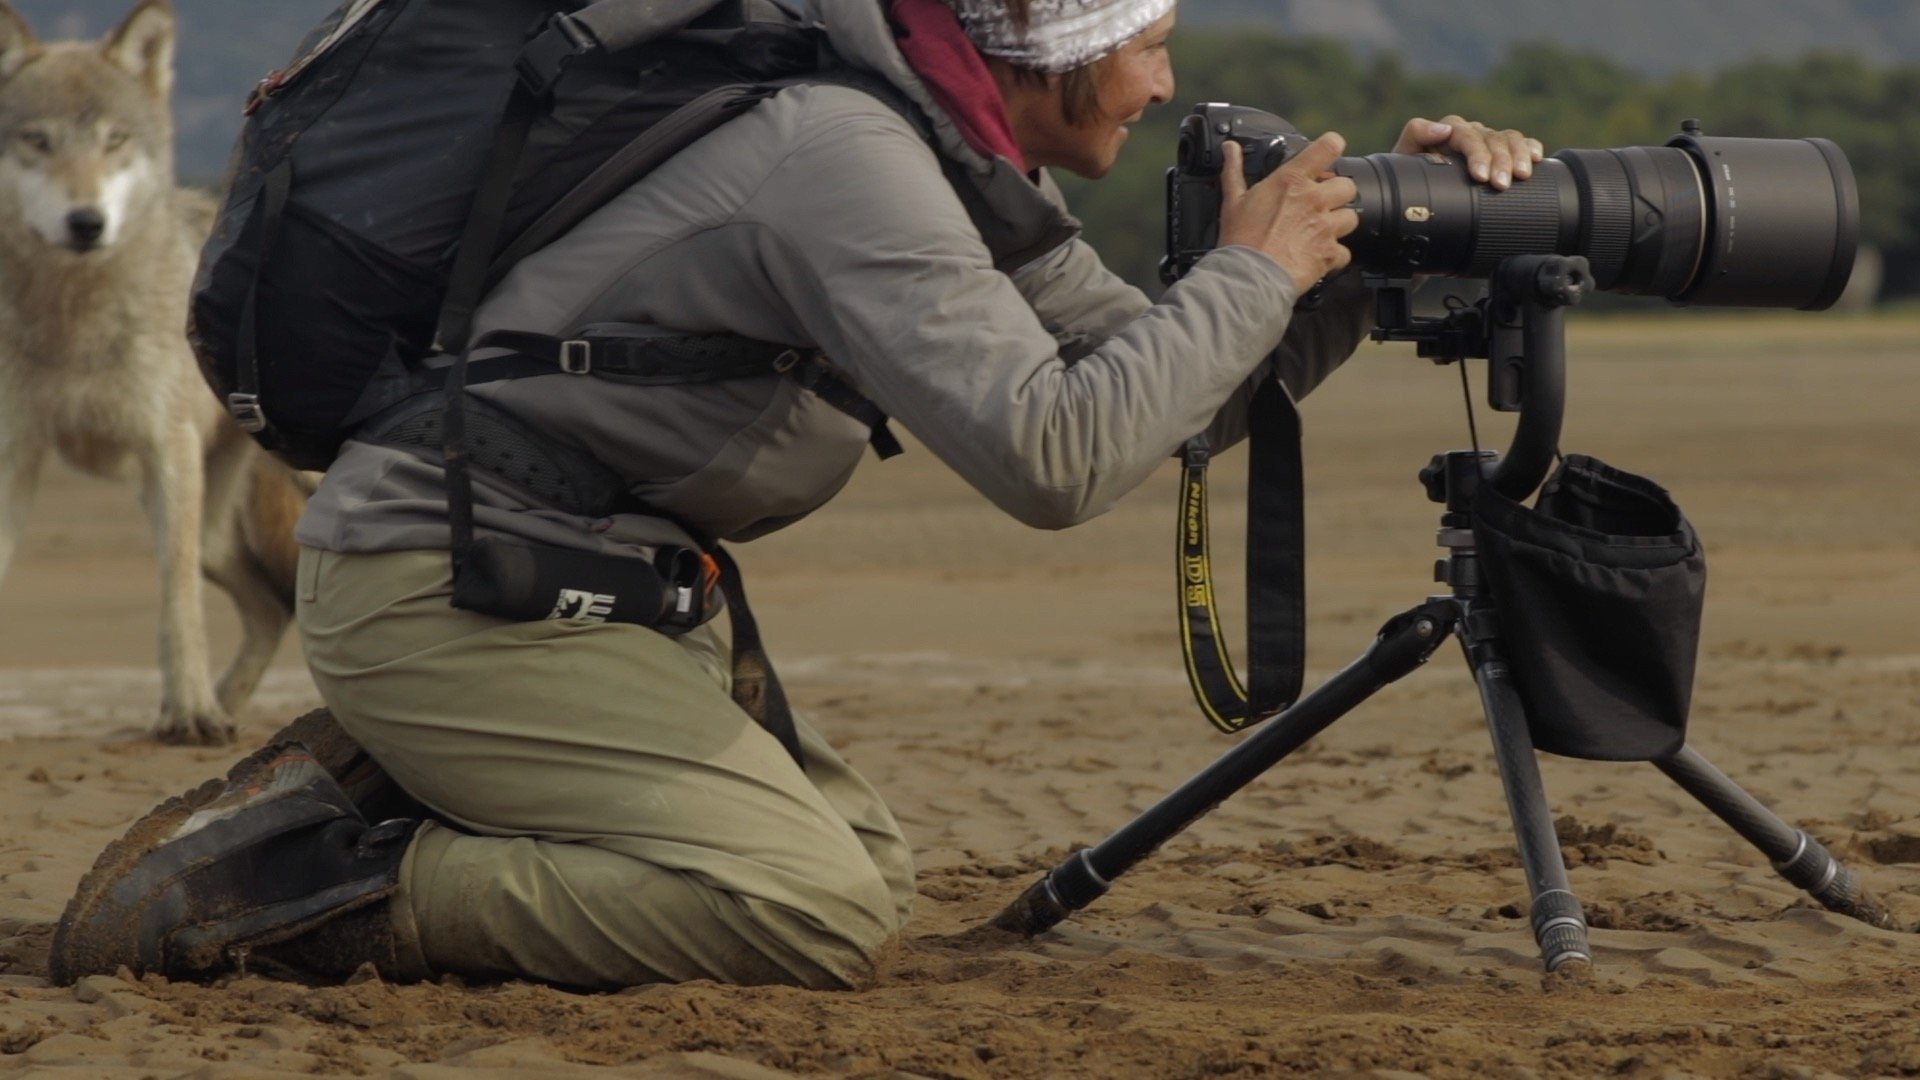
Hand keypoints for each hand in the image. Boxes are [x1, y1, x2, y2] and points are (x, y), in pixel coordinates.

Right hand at [1217, 133, 1360, 293]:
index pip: (1329, 147)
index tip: (1328, 154)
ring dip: (1339, 224)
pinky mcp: (1329, 253)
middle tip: (1321, 203)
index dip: (1332, 147)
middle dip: (1337, 194)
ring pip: (1351, 218)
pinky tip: (1318, 255)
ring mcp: (1325, 227)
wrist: (1248, 276)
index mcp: (1292, 181)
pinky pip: (1344, 252)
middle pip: (1347, 186)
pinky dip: (1334, 256)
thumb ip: (1234, 170)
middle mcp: (1314, 200)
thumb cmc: (1241, 239)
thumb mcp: (1233, 200)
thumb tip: (1230, 149)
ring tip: (1321, 231)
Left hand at [1393, 116, 1543, 190]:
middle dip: (1499, 161)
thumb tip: (1443, 128)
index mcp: (1448, 133)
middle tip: (1501, 185)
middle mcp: (1471, 134)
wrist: (1417, 198)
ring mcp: (1488, 142)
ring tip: (1522, 176)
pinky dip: (1530, 148)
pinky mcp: (1502, 153)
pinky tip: (1536, 158)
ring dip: (1518, 156)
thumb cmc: (1410, 180)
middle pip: (1491, 138)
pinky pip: (1521, 144)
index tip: (1480, 176)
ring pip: (1509, 139)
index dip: (1476, 153)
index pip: (1466, 134)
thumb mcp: (1405, 158)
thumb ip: (1416, 135)